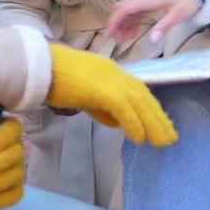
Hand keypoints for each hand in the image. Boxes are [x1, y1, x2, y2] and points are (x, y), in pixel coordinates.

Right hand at [45, 43, 177, 146]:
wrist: (38, 66)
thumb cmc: (54, 79)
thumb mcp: (83, 95)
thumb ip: (100, 107)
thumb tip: (116, 123)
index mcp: (112, 73)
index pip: (138, 91)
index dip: (151, 108)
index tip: (162, 123)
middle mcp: (116, 74)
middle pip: (144, 97)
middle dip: (158, 117)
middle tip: (171, 136)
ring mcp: (111, 80)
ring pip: (139, 104)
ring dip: (153, 124)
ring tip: (163, 142)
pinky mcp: (103, 89)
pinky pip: (124, 109)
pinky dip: (134, 124)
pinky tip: (140, 139)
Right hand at [105, 0, 200, 44]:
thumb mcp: (177, 14)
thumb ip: (164, 26)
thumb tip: (152, 39)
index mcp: (147, 0)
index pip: (124, 9)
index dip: (115, 21)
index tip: (111, 34)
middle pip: (121, 8)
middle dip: (116, 23)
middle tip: (118, 39)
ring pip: (126, 10)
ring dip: (122, 23)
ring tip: (125, 39)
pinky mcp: (149, 1)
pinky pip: (134, 10)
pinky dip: (130, 21)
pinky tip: (133, 31)